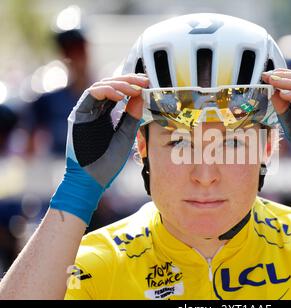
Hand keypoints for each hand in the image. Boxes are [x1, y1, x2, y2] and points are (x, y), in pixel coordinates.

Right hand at [50, 74, 149, 224]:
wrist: (92, 179)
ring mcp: (86, 111)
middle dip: (128, 81)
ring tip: (135, 89)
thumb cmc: (109, 162)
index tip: (148, 83)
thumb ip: (132, 116)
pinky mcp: (79, 114)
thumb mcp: (126, 135)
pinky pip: (91, 94)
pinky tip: (120, 95)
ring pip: (101, 86)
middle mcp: (95, 110)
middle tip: (144, 81)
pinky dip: (106, 91)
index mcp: (105, 114)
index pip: (118, 92)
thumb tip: (141, 96)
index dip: (132, 85)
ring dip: (119, 84)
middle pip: (110, 85)